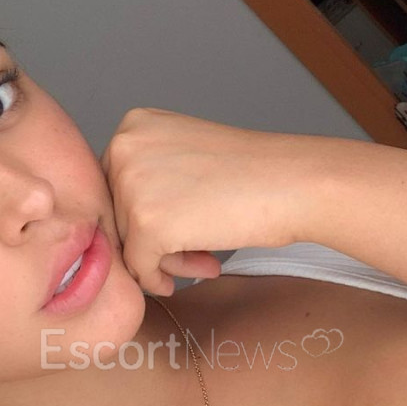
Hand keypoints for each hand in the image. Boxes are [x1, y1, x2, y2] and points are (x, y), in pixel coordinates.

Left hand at [98, 107, 303, 293]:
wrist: (292, 183)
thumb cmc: (253, 173)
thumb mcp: (186, 155)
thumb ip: (149, 178)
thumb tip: (119, 230)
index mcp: (133, 126)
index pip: (114, 186)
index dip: (144, 216)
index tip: (179, 229)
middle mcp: (124, 149)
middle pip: (117, 215)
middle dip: (153, 241)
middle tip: (195, 254)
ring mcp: (132, 186)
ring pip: (127, 244)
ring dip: (163, 260)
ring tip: (203, 261)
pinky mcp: (146, 224)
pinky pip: (138, 267)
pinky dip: (158, 279)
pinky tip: (190, 275)